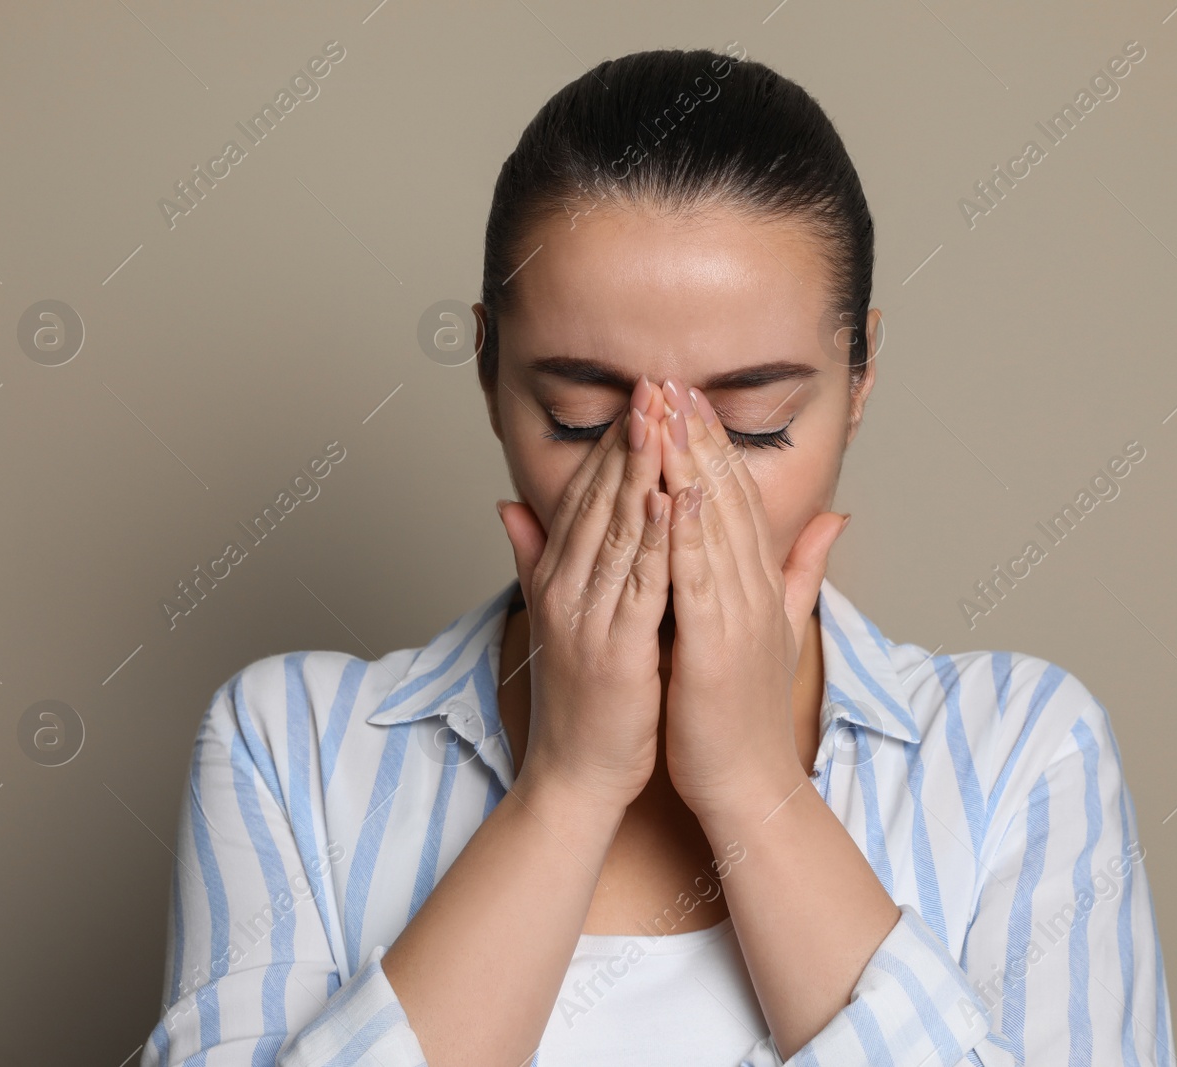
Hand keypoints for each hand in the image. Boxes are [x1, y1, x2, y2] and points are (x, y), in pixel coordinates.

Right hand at [495, 375, 672, 810]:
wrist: (576, 774)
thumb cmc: (584, 698)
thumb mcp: (554, 616)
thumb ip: (534, 557)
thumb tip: (507, 506)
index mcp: (557, 577)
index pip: (585, 495)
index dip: (613, 443)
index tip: (642, 395)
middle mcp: (564, 588)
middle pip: (600, 499)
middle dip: (630, 439)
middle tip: (655, 382)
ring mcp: (586, 617)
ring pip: (617, 529)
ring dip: (642, 470)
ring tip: (663, 417)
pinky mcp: (614, 650)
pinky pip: (638, 583)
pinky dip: (653, 538)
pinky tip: (668, 497)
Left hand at [656, 377, 850, 820]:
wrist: (750, 783)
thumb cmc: (745, 712)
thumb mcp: (779, 628)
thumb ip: (801, 570)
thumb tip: (834, 518)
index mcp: (761, 585)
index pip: (736, 499)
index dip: (714, 444)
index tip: (689, 396)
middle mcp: (754, 590)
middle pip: (725, 498)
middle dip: (698, 436)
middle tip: (672, 380)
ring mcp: (739, 616)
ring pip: (712, 526)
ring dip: (690, 465)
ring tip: (668, 413)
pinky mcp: (717, 646)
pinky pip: (698, 579)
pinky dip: (686, 533)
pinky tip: (671, 491)